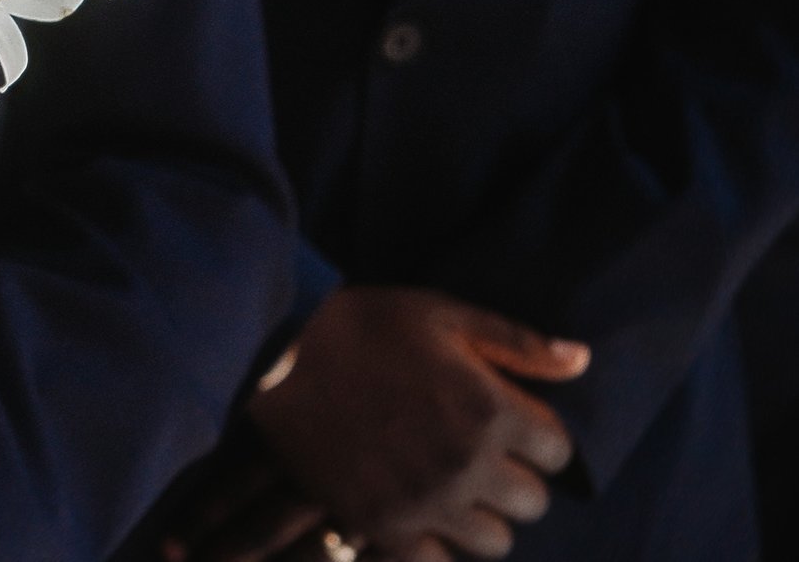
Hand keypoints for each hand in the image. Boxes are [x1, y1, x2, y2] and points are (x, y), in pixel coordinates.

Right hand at [168, 287, 586, 561]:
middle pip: (532, 502)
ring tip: (454, 489)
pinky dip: (436, 544)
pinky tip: (419, 514)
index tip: (512, 425)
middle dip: (515, 479)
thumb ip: (514, 341)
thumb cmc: (357, 327)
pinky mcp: (383, 525)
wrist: (269, 359)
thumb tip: (582, 359)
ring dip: (482, 517)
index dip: (539, 437)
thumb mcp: (437, 313)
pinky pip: (438, 560)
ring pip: (494, 541)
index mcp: (490, 410)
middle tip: (483, 457)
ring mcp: (425, 502)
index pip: (559, 451)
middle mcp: (468, 465)